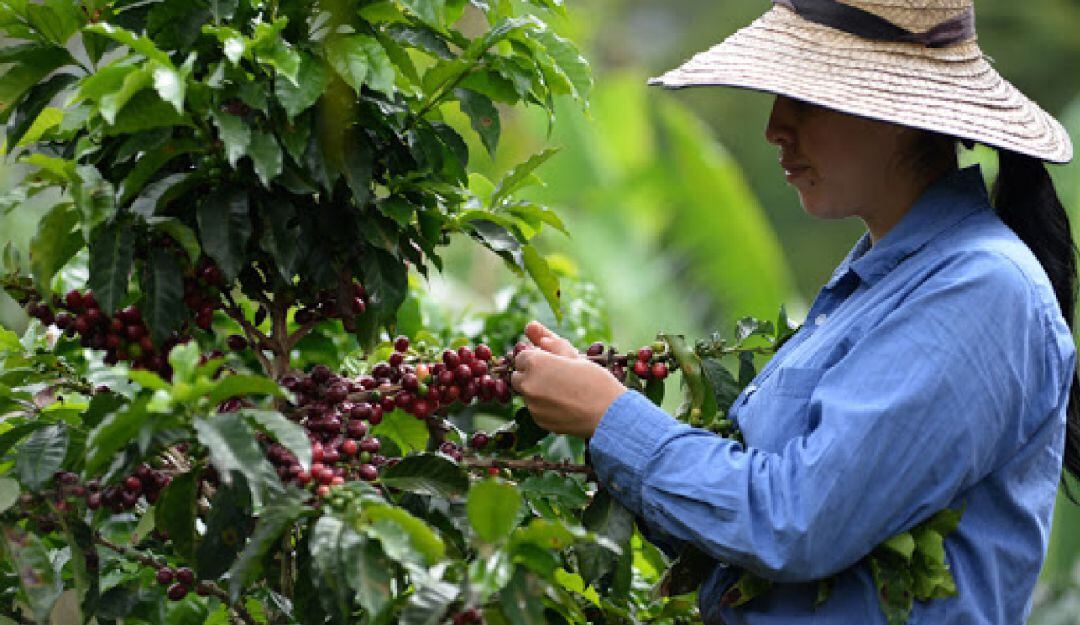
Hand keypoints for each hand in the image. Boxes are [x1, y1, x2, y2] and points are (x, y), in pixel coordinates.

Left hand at [510, 321, 625, 438]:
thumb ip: (549, 342)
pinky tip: (565, 405)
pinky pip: (536, 409)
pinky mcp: (539, 421)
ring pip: (527, 394)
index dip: (536, 358)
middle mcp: (528, 384)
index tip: (552, 363)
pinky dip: (545, 406)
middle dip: (531, 374)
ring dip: (538, 390)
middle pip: (518, 375)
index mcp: (536, 363)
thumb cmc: (595, 381)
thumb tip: (531, 326)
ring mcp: (532, 405)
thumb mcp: (574, 357)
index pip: (522, 356)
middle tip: (556, 377)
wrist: (609, 414)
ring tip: (565, 392)